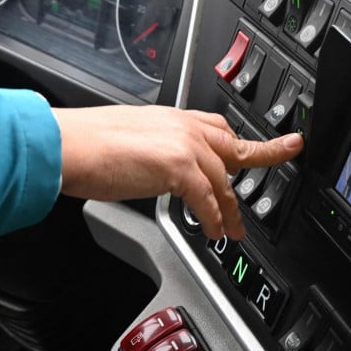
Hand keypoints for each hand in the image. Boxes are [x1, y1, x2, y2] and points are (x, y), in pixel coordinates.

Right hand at [52, 105, 303, 238]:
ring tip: (234, 229)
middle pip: (235, 146)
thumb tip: (170, 169)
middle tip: (285, 154)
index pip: (220, 127)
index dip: (242, 140)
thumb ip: (161, 149)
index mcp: (175, 118)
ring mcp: (185, 145)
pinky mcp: (179, 167)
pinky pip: (208, 199)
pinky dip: (213, 219)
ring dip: (231, 209)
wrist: (65, 145)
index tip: (266, 139)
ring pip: (224, 180)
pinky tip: (214, 231)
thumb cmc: (88, 144)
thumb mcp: (134, 137)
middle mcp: (184, 126)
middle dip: (264, 156)